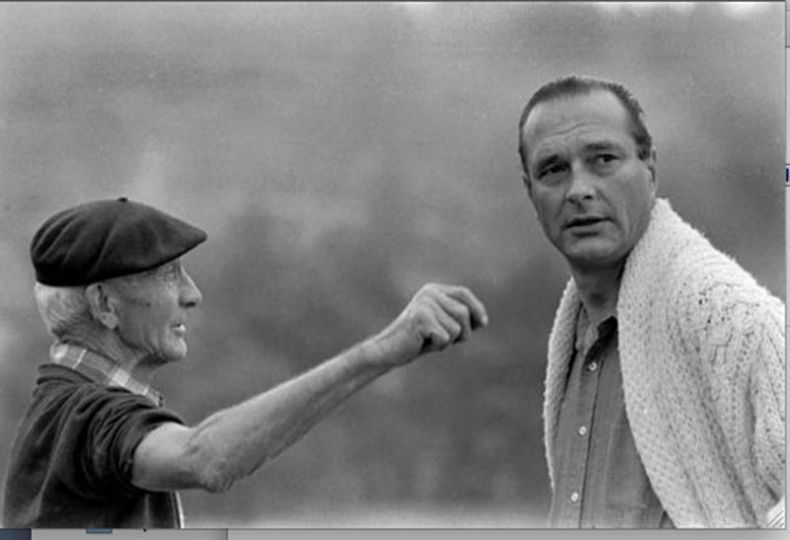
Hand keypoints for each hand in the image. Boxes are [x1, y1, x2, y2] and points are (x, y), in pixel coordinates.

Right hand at [370, 283, 488, 366]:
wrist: (389, 351)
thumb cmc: (418, 340)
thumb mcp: (441, 326)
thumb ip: (459, 319)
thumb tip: (483, 321)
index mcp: (433, 290)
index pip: (463, 293)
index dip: (477, 308)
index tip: (483, 324)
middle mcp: (429, 293)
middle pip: (464, 313)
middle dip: (461, 332)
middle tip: (442, 339)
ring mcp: (424, 304)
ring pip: (457, 328)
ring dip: (448, 341)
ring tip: (430, 340)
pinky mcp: (421, 318)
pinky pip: (445, 337)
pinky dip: (438, 346)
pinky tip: (422, 343)